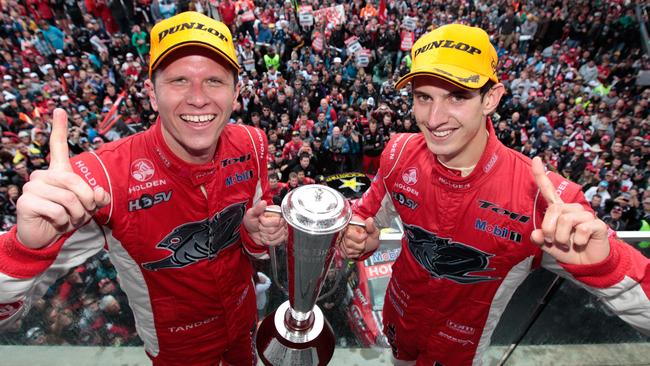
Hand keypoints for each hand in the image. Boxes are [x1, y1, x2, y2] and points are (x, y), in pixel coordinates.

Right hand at [16, 108, 110, 248]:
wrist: (45, 238)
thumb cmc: (67, 218)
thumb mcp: (88, 207)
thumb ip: (98, 198)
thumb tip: (99, 193)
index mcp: (57, 172)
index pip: (57, 147)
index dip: (59, 128)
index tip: (60, 109)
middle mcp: (42, 175)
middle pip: (74, 181)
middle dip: (86, 201)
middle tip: (83, 213)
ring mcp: (32, 187)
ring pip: (68, 198)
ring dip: (76, 214)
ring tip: (68, 219)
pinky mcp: (25, 202)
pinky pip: (57, 210)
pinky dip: (63, 220)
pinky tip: (55, 222)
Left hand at [243, 200, 286, 245]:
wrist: (250, 232)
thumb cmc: (251, 221)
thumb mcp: (251, 214)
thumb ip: (257, 209)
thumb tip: (263, 203)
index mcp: (275, 212)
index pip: (276, 221)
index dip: (265, 223)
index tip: (260, 221)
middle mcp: (281, 220)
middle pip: (274, 230)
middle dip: (264, 230)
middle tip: (260, 227)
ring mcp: (282, 229)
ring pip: (275, 237)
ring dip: (265, 236)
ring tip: (262, 231)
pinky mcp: (281, 237)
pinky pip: (276, 242)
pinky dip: (268, 241)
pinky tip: (266, 237)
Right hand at [340, 215, 379, 258]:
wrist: (369, 243)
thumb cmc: (370, 236)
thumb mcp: (374, 231)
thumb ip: (372, 226)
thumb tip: (370, 220)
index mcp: (350, 226)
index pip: (349, 234)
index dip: (359, 237)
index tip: (365, 235)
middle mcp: (344, 233)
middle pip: (348, 243)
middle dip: (360, 245)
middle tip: (364, 241)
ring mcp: (342, 241)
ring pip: (348, 250)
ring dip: (358, 250)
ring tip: (361, 245)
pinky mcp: (343, 249)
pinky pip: (348, 255)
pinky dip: (355, 254)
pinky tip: (358, 249)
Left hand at [530, 157, 609, 264]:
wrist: (587, 263)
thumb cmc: (568, 250)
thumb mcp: (548, 246)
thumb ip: (540, 239)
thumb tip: (536, 234)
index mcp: (558, 210)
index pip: (548, 190)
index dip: (541, 175)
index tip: (536, 159)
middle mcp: (571, 210)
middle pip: (554, 210)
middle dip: (549, 229)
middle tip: (553, 241)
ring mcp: (585, 216)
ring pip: (566, 220)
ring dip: (561, 238)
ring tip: (567, 244)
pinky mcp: (597, 224)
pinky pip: (582, 229)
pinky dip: (577, 241)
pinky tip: (580, 243)